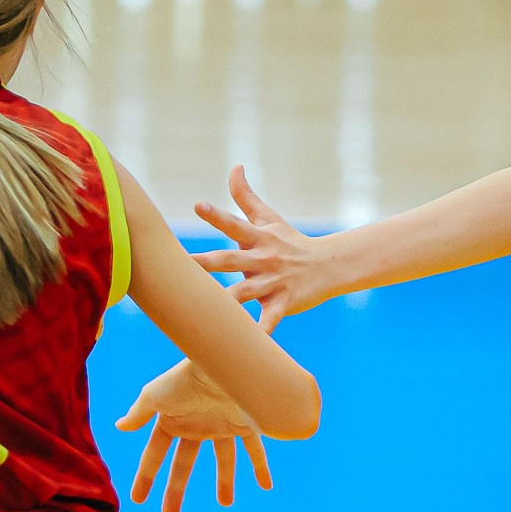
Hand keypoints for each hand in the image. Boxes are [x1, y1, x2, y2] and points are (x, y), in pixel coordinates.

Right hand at [115, 361, 271, 511]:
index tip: (136, 500)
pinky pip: (255, 449)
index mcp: (173, 419)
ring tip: (226, 503)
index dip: (145, 476)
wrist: (222, 365)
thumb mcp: (155, 395)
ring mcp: (221, 425)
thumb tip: (119, 426)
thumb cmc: (185, 377)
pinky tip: (266, 485)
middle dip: (176, 489)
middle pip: (184, 463)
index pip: (155, 453)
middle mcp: (197, 425)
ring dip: (225, 481)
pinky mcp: (245, 424)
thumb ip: (139, 413)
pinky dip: (261, 467)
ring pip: (224, 459)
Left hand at [190, 166, 328, 325]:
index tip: (198, 205)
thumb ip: (246, 195)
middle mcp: (262, 259)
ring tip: (205, 310)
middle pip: (230, 260)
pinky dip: (262, 331)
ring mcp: (272, 282)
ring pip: (245, 292)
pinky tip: (250, 345)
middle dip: (206, 262)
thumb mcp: (269, 217)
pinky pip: (270, 319)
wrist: (327, 266)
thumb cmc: (290, 241)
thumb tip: (235, 166)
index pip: (234, 224)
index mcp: (257, 238)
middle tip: (183, 263)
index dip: (216, 215)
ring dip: (227, 301)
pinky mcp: (282, 302)